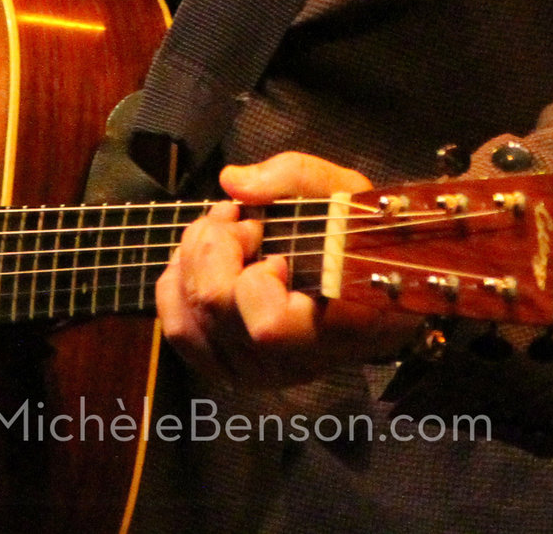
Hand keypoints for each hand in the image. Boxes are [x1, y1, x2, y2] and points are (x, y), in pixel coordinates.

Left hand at [155, 151, 421, 388]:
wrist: (376, 298)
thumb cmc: (362, 245)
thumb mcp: (346, 195)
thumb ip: (295, 178)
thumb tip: (233, 182)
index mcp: (329, 329)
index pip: (266, 324)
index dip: (256, 276)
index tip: (276, 247)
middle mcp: (288, 363)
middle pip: (213, 306)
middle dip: (215, 243)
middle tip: (243, 221)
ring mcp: (255, 373)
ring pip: (187, 320)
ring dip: (192, 260)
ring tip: (222, 234)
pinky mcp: (229, 369)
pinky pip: (178, 330)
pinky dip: (176, 286)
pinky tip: (199, 260)